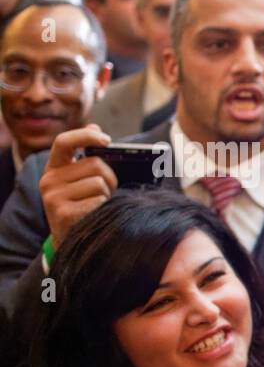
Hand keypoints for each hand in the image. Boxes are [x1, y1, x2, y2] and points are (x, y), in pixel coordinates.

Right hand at [39, 125, 115, 247]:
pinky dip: (103, 207)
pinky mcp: (63, 212)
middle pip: (95, 165)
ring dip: (108, 194)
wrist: (70, 239)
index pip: (64, 142)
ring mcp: (54, 197)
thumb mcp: (77, 180)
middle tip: (107, 191)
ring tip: (97, 204)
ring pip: (100, 183)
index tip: (106, 139)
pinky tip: (94, 214)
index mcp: (54, 168)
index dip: (85, 135)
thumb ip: (86, 155)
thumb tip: (95, 126)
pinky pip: (98, 200)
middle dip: (110, 177)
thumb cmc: (79, 205)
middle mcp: (49, 180)